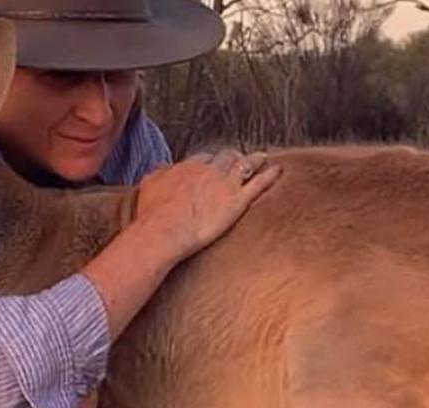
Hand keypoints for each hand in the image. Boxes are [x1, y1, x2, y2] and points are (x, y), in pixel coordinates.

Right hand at [134, 148, 280, 259]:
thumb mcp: (149, 185)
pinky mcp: (237, 201)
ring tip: (261, 158)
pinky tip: (278, 170)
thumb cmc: (153, 213)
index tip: (214, 164)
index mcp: (188, 166)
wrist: (164, 230)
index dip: (212, 161)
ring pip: (245, 165)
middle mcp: (209, 170)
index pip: (205, 157)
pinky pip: (259, 184)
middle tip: (239, 160)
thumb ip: (159, 174)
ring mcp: (225, 184)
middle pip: (227, 157)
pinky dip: (270, 175)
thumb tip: (164, 169)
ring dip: (254, 160)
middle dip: (233, 157)